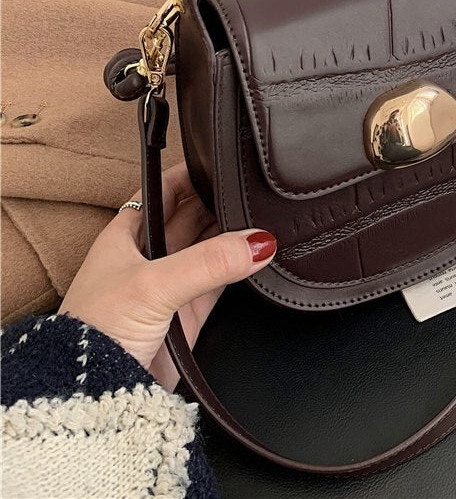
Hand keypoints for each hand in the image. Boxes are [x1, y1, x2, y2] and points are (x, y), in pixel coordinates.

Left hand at [59, 162, 275, 388]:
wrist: (94, 393)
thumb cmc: (97, 330)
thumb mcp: (153, 283)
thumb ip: (208, 261)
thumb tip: (259, 243)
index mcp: (126, 236)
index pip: (162, 192)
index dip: (188, 175)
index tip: (221, 162)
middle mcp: (148, 257)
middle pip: (190, 217)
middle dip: (218, 204)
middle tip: (251, 193)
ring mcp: (170, 286)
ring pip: (208, 249)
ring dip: (231, 237)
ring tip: (261, 219)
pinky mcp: (188, 316)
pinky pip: (220, 282)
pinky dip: (240, 270)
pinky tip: (258, 258)